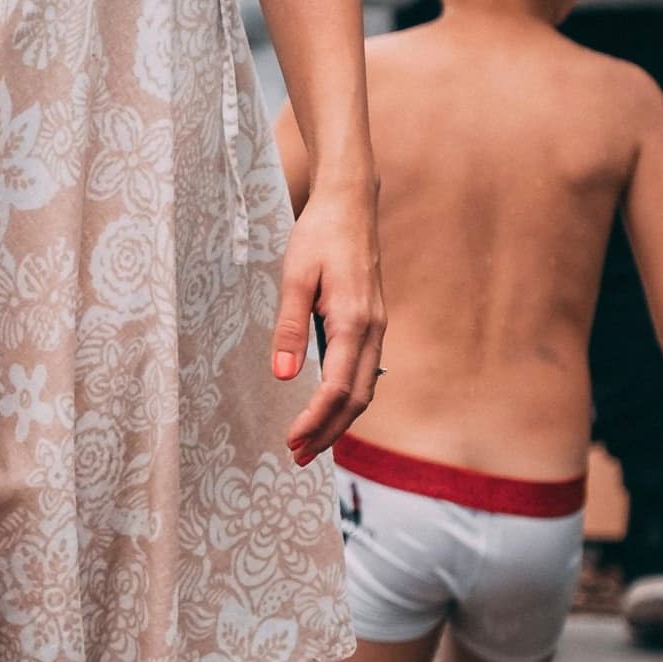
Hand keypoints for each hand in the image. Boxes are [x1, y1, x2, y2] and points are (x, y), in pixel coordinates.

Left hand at [273, 178, 383, 466]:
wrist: (351, 204)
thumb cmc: (319, 235)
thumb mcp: (294, 276)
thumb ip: (289, 326)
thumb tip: (284, 375)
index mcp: (355, 320)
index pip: (338, 387)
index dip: (316, 420)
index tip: (292, 441)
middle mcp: (373, 330)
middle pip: (357, 399)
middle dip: (329, 432)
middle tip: (298, 457)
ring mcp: (377, 328)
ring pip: (365, 389)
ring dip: (339, 420)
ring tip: (310, 443)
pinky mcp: (373, 323)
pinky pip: (364, 372)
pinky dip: (348, 399)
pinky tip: (327, 409)